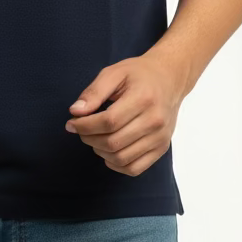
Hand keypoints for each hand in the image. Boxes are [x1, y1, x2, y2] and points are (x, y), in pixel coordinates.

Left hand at [64, 50, 186, 176]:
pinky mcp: (162, 148)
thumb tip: (75, 112)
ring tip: (93, 138)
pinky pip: (135, 168)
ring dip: (100, 152)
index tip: (72, 123)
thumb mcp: (114, 73)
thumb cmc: (139, 74)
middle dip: (89, 139)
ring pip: (122, 158)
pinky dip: (116, 164)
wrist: (169, 79)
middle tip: (80, 130)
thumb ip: (94, 92)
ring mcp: (160, 137)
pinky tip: (108, 151)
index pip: (109, 122)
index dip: (85, 126)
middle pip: (113, 142)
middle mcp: (155, 121)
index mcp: (143, 98)